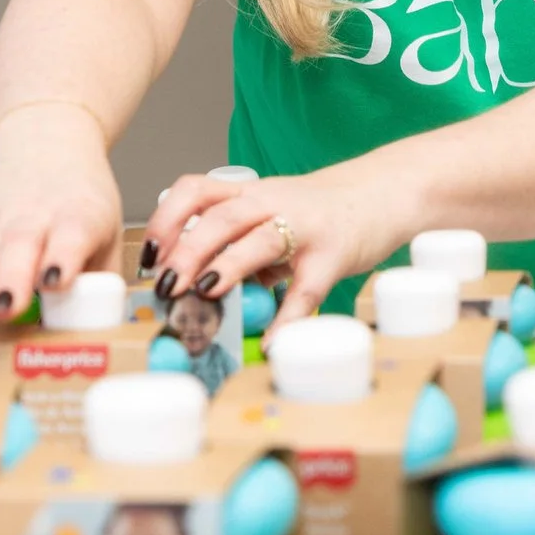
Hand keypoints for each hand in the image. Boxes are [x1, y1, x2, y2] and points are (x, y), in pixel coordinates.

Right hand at [0, 101, 122, 335]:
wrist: (45, 141)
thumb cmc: (79, 199)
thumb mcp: (106, 231)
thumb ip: (103, 279)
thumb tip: (104, 328)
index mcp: (76, 216)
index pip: (69, 235)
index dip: (62, 257)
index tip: (57, 281)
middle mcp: (33, 219)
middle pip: (19, 249)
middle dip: (10, 281)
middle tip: (4, 309)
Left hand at [139, 162, 416, 334]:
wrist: (386, 190)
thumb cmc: (321, 210)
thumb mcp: (273, 213)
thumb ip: (237, 241)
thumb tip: (197, 288)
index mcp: (250, 192)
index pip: (195, 191)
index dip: (165, 220)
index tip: (147, 256)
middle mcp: (273, 201)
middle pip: (221, 216)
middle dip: (187, 250)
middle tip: (166, 285)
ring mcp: (305, 226)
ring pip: (258, 240)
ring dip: (227, 267)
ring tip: (204, 297)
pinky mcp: (334, 254)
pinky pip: (306, 290)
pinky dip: (287, 319)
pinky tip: (272, 344)